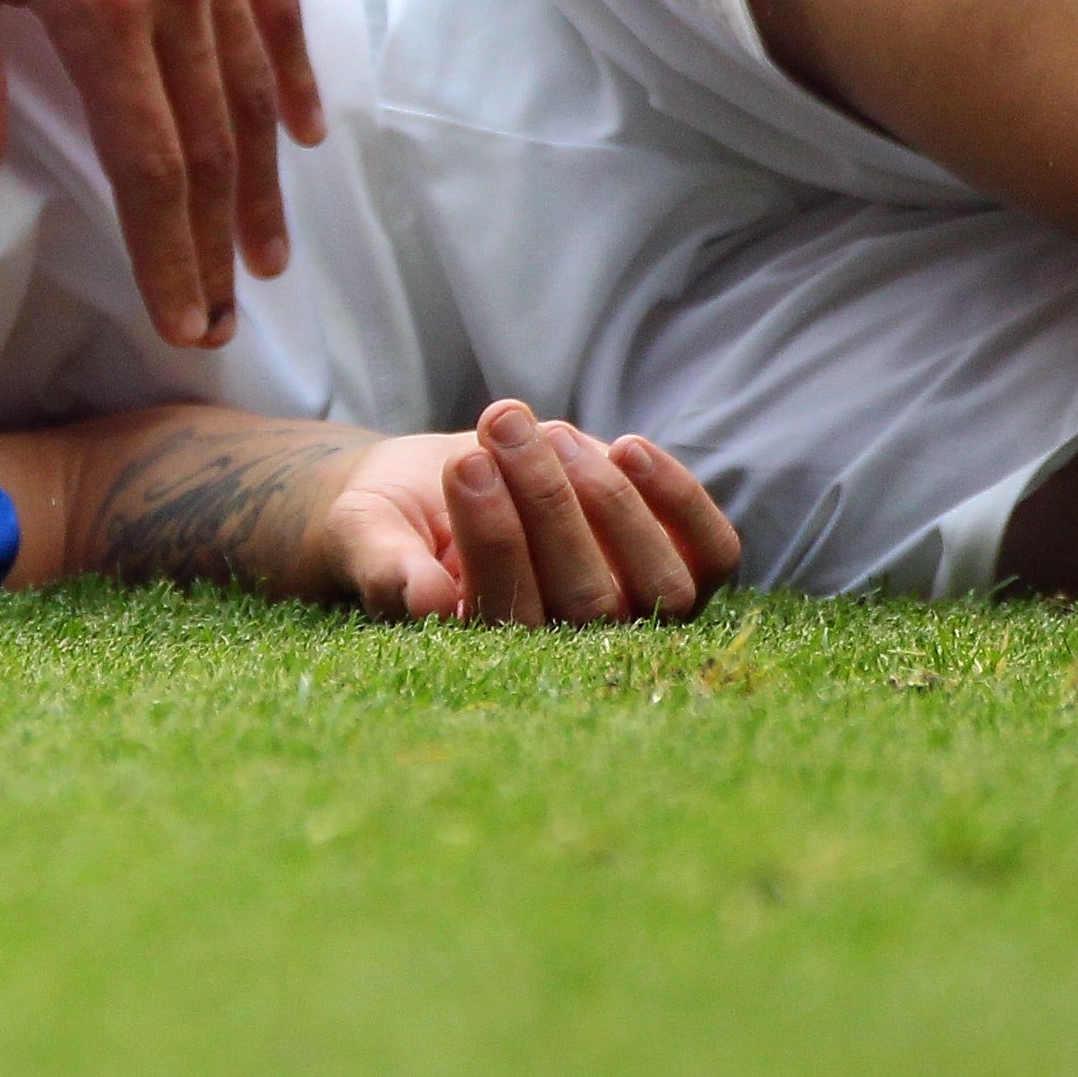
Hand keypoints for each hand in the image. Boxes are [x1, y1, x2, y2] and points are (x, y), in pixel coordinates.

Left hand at [0, 0, 324, 347]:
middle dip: (218, 244)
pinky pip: (275, 2)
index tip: (183, 322)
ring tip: (269, 254)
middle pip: (214, 141)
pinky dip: (293, 73)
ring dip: (266, 179)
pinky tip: (307, 128)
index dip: (171, 255)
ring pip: (254, 81)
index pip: (151, 161)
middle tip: (223, 321)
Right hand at [316, 402, 741, 623]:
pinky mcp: (678, 567)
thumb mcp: (366, 532)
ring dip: (608, 499)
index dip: (496, 539)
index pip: (514, 616)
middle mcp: (575, 649)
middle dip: (545, 500)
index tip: (465, 462)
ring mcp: (636, 612)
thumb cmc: (394, 518)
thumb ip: (384, 567)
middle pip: (588, 598)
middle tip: (500, 421)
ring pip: (659, 584)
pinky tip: (626, 447)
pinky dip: (681, 502)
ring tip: (545, 429)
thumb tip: (423, 602)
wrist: (445, 483)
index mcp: (492, 655)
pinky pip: (711, 554)